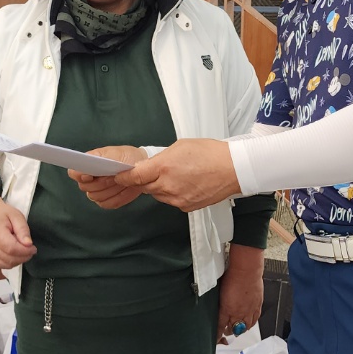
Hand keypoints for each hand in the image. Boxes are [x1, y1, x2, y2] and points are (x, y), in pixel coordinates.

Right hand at [0, 188, 36, 268]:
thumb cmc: (1, 213)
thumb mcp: (16, 216)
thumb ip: (23, 230)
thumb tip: (29, 244)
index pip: (12, 249)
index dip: (25, 251)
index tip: (33, 248)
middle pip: (9, 259)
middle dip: (24, 257)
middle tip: (30, 249)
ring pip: (6, 265)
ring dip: (18, 260)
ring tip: (22, 250)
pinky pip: (0, 265)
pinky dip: (10, 262)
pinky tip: (14, 253)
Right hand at [70, 145, 147, 209]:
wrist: (141, 167)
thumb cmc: (127, 157)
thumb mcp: (115, 153)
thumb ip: (98, 158)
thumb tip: (85, 165)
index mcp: (88, 164)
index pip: (74, 172)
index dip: (79, 175)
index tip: (90, 176)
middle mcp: (89, 179)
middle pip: (85, 188)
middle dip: (101, 183)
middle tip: (115, 176)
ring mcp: (97, 192)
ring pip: (96, 197)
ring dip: (111, 190)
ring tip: (122, 181)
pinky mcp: (107, 201)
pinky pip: (107, 204)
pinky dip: (118, 197)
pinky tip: (125, 190)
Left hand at [113, 139, 240, 212]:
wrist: (233, 169)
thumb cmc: (210, 153)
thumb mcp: (180, 146)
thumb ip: (162, 158)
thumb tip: (151, 166)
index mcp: (164, 167)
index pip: (134, 177)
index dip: (124, 177)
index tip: (120, 176)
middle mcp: (167, 186)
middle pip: (145, 187)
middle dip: (146, 180)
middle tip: (156, 171)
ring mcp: (176, 199)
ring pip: (158, 195)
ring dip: (160, 187)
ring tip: (177, 176)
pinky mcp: (186, 207)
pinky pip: (172, 201)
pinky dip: (174, 194)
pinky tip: (186, 184)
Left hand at [217, 244, 264, 340]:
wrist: (246, 270)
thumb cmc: (232, 276)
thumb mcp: (219, 291)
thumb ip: (219, 303)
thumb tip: (217, 309)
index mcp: (226, 310)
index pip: (220, 327)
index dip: (218, 335)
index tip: (216, 338)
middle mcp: (238, 313)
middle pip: (233, 329)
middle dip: (228, 332)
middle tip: (225, 331)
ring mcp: (248, 311)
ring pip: (244, 328)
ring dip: (239, 330)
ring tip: (236, 328)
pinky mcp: (257, 306)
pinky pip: (254, 321)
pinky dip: (250, 324)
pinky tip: (248, 324)